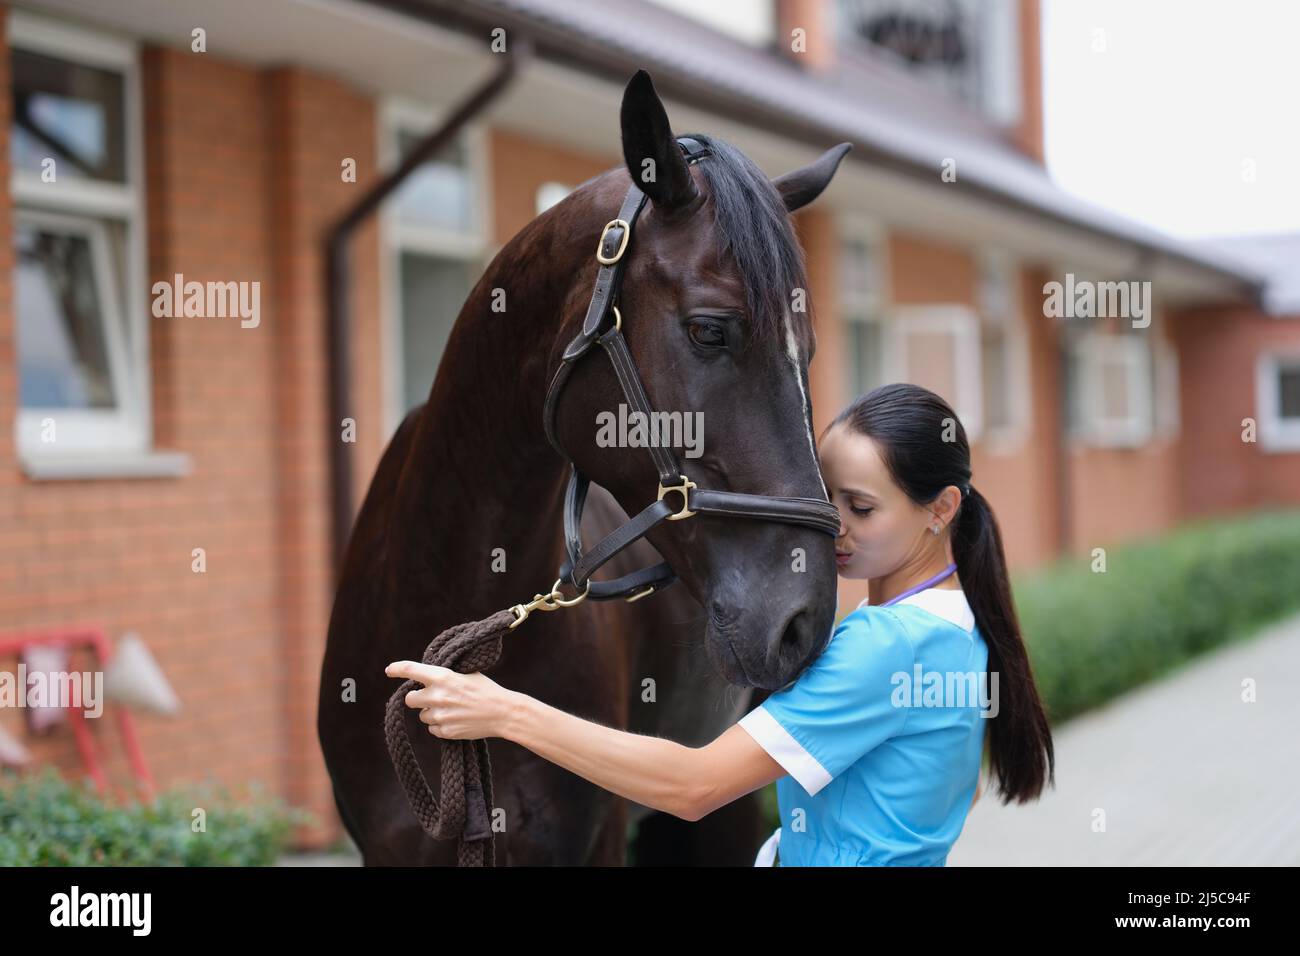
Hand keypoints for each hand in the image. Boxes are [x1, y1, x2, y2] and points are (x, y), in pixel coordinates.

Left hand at [384, 660, 514, 740]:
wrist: (502, 712)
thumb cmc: (486, 690)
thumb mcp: (466, 674)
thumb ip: (444, 676)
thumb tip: (426, 677)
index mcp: (443, 677)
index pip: (412, 670)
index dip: (397, 669)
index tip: (389, 670)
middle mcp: (437, 696)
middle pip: (410, 699)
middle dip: (417, 698)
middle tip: (430, 697)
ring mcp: (440, 715)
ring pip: (422, 715)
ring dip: (432, 713)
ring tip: (452, 710)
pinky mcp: (445, 731)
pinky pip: (433, 729)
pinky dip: (441, 725)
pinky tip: (457, 720)